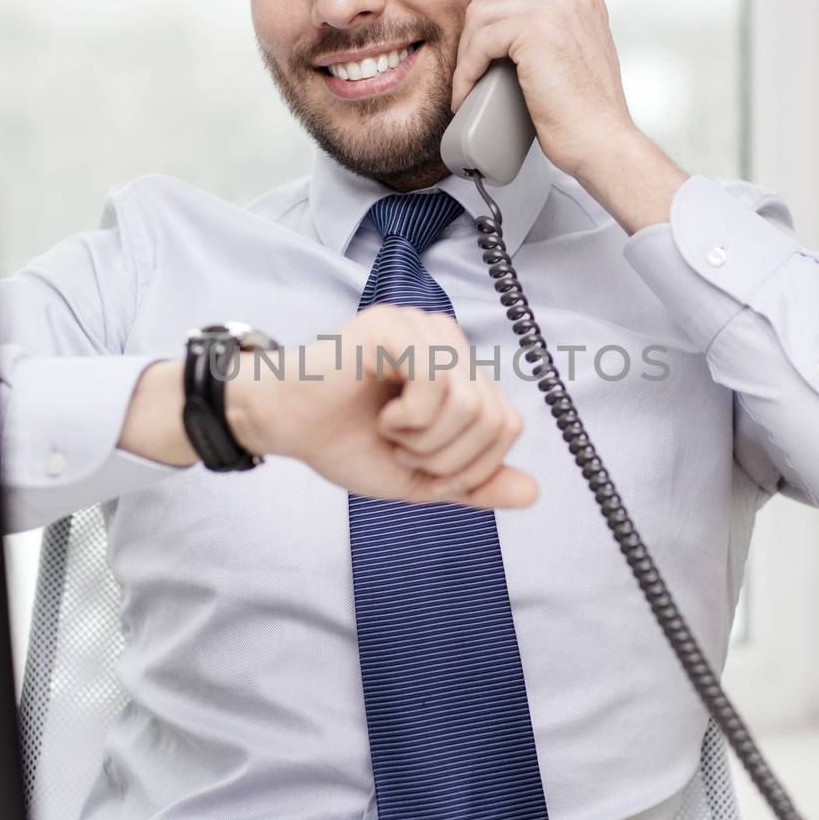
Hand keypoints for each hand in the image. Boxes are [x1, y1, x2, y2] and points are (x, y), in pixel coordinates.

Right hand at [226, 305, 537, 509]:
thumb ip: (474, 483)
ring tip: (390, 429)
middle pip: (493, 419)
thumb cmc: (344, 441)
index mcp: (460, 372)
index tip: (421, 463)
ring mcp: (425, 328)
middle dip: (445, 458)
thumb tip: (533, 493)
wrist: (285, 426)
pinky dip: (410, 417)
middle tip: (401, 447)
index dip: (469, 466)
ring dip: (425, 438)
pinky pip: (438, 383)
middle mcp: (450, 342)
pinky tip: (383, 413)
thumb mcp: (421, 477)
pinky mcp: (397, 326)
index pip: (507, 426)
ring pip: (470, 404)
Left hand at [449, 0, 634, 179]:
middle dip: (476, 8)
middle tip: (476, 46)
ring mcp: (556, 8)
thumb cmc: (587, 114)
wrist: (602, 142)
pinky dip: (467, 69)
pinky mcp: (536, 32)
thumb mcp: (579, 54)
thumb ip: (557, 28)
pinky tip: (469, 91)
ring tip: (470, 78)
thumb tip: (507, 27)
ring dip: (466, 47)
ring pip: (481, 6)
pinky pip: (481, 37)